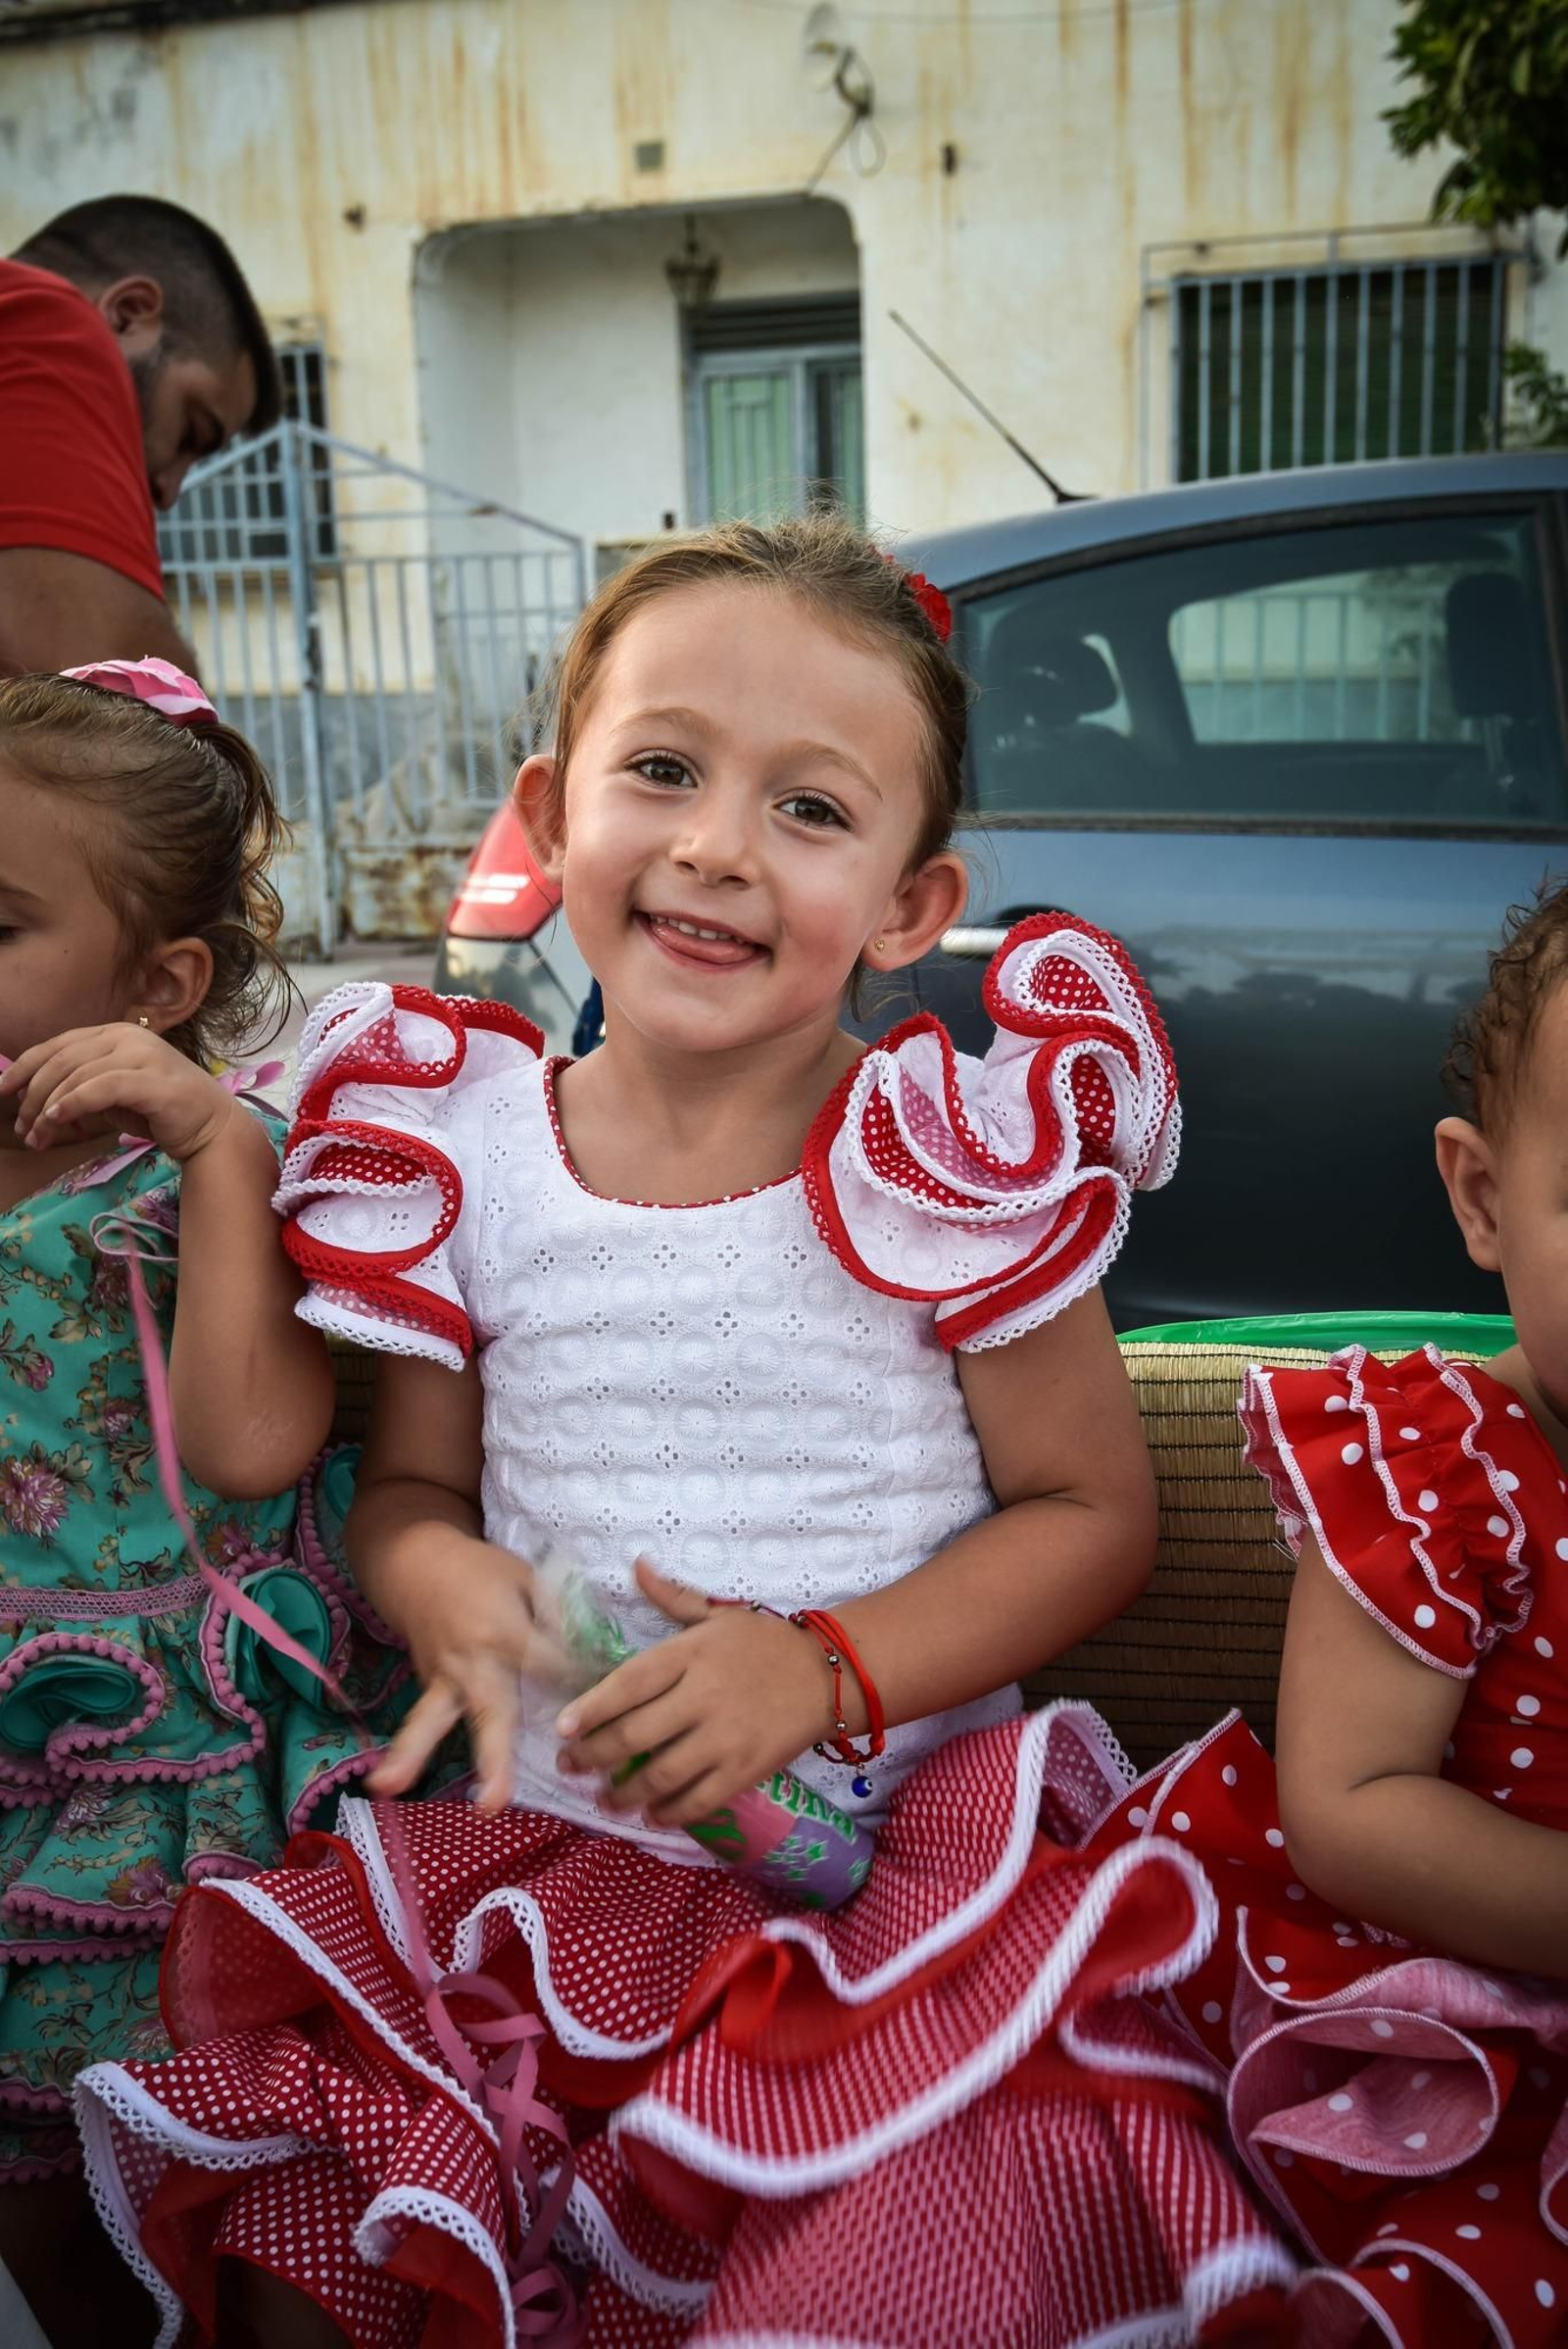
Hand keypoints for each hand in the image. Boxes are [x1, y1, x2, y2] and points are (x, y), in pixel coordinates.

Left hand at [0, 1023, 236, 1163]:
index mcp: (116, 1033)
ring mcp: (142, 1055)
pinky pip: (100, 1088)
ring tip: (37, 1137)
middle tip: (21, 1127)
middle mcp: (127, 1036)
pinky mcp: (152, 1080)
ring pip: (76, 1075)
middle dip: (32, 1095)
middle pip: (61, 1060)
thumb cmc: (161, 1111)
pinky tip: (57, 1120)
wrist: (212, 1126)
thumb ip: (79, 1091)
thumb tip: (37, 1105)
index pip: (58, 1045)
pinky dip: (73, 1103)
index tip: (2, 1091)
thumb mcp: (112, 1096)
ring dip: (48, 1109)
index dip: (24, 1066)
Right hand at [369, 1534, 558, 1810]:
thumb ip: (555, 1616)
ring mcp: (443, 1679)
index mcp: (503, 1631)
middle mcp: (471, 1662)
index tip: (600, 1688)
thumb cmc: (484, 1572)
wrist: (422, 1565)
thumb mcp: (528, 1577)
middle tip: (492, 1804)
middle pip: (489, 1713)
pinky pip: (425, 1719)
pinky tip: (393, 1782)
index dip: (576, 1680)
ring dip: (411, 1755)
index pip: (548, 1669)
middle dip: (493, 1759)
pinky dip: (409, 1749)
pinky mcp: (429, 1689)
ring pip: (429, 1720)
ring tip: (389, 1787)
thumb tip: (582, 1656)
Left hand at [554, 1561, 832, 1827]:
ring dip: (625, 1794)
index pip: (629, 1682)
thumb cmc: (764, 1642)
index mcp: (692, 1654)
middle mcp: (704, 1696)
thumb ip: (672, 1596)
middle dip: (593, 1756)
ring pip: (661, 1774)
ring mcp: (725, 1737)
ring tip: (604, 1800)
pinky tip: (651, 1815)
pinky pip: (699, 1800)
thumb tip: (636, 1565)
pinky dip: (670, 1813)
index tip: (562, 1727)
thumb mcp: (718, 1614)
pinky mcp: (746, 1769)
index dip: (592, 1707)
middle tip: (569, 1766)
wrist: (827, 1674)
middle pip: (636, 1734)